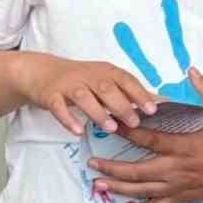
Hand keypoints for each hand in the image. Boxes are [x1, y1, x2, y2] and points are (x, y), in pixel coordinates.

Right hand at [16, 52, 158, 135]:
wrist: (42, 72)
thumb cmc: (81, 80)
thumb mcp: (105, 81)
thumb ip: (129, 92)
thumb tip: (160, 101)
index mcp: (105, 71)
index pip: (125, 80)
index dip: (139, 94)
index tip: (153, 109)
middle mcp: (88, 75)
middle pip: (106, 88)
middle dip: (122, 105)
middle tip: (134, 122)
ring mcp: (69, 85)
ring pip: (84, 97)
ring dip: (98, 112)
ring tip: (110, 128)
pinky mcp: (51, 95)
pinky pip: (59, 107)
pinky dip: (68, 119)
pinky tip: (78, 131)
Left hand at [90, 69, 202, 202]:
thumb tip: (191, 70)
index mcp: (185, 146)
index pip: (148, 139)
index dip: (126, 131)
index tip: (108, 123)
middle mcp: (178, 169)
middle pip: (137, 170)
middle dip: (112, 166)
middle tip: (91, 161)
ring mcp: (180, 186)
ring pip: (143, 190)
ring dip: (118, 187)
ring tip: (98, 184)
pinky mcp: (185, 198)